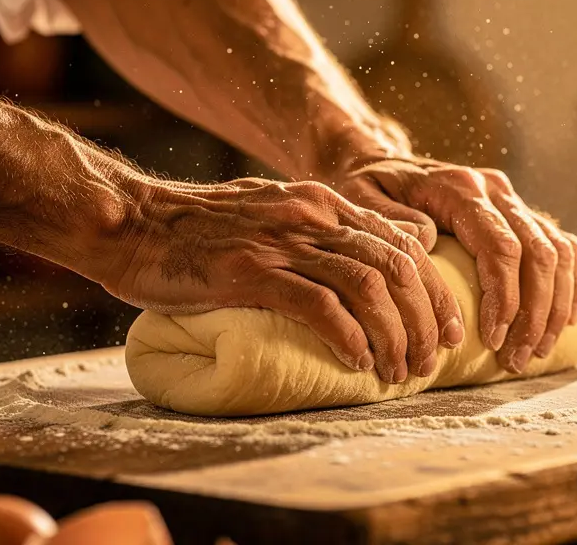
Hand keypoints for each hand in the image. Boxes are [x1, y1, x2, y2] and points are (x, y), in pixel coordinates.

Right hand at [99, 178, 463, 383]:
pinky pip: (319, 305)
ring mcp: (282, 241)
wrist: (130, 224)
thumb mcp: (270, 217)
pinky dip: (348, 338)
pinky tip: (357, 363)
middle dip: (425, 321)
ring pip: (369, 288)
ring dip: (394, 336)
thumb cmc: (198, 233)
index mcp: (323, 203)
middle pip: (397, 268)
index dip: (435, 293)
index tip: (446, 332)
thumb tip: (359, 278)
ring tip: (397, 373)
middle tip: (427, 364)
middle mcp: (312, 216)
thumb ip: (315, 235)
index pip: (404, 246)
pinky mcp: (250, 271)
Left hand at [339, 159, 576, 373]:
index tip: (494, 340)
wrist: (377, 161)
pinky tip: (567, 320)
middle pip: (539, 254)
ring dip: (554, 307)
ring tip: (535, 351)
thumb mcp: (361, 198)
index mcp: (460, 188)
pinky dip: (572, 284)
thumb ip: (390, 219)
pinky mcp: (521, 213)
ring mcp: (512, 200)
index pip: (500, 247)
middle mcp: (495, 190)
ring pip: (558, 253)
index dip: (505, 298)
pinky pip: (564, 247)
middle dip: (535, 313)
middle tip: (517, 359)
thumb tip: (428, 239)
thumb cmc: (366, 188)